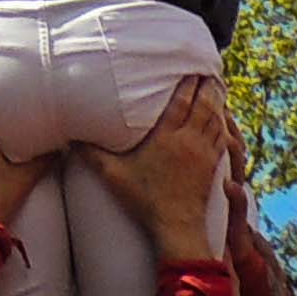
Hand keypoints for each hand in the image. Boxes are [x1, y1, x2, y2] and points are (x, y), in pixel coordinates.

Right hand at [89, 73, 231, 259]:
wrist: (177, 227)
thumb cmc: (144, 200)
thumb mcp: (114, 176)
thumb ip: (92, 155)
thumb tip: (71, 139)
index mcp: (166, 137)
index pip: (181, 102)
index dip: (188, 83)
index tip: (191, 68)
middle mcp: (188, 141)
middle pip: (204, 106)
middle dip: (208, 87)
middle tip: (209, 71)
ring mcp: (204, 154)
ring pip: (216, 120)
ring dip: (219, 103)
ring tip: (218, 89)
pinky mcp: (213, 167)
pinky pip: (224, 139)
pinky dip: (225, 125)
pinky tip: (224, 121)